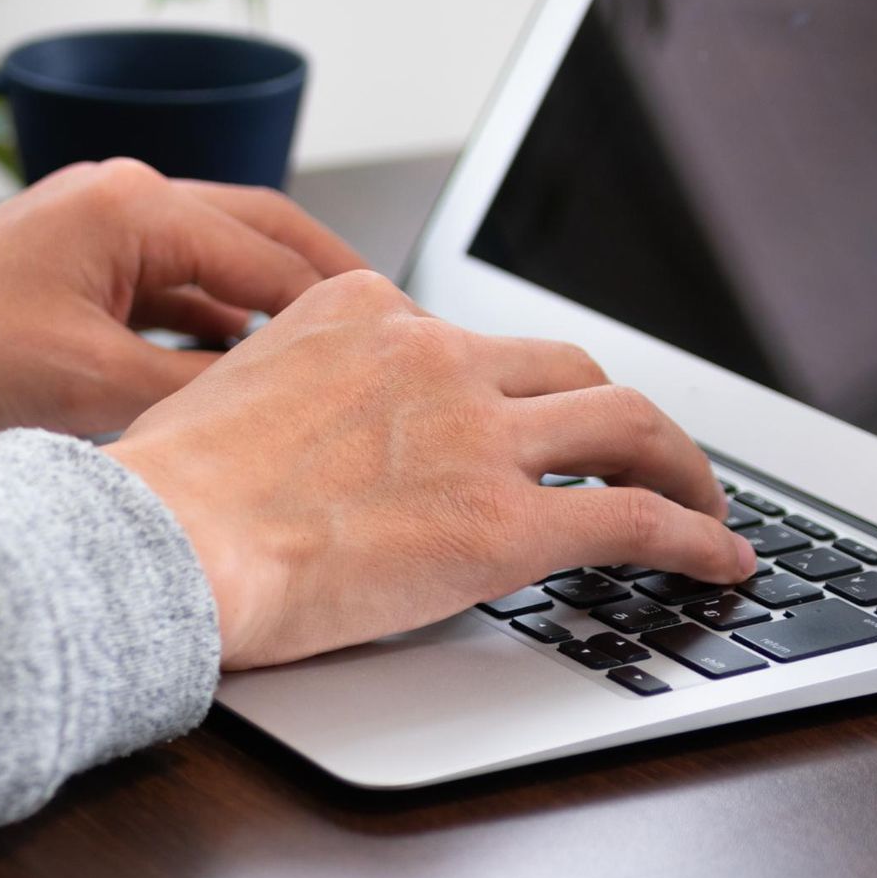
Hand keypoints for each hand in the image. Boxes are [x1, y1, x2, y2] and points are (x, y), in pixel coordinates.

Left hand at [0, 158, 366, 446]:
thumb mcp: (88, 389)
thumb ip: (192, 397)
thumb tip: (271, 416)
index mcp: (136, 206)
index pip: (274, 253)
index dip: (342, 305)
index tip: (398, 342)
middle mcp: (121, 202)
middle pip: (257, 238)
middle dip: (322, 287)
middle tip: (386, 335)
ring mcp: (93, 236)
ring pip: (211, 269)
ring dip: (263, 313)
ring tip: (323, 364)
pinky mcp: (68, 275)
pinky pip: (165, 295)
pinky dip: (205, 332)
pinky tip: (233, 378)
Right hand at [106, 271, 755, 669]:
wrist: (155, 542)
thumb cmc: (164, 493)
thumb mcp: (227, 395)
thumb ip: (295, 392)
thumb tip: (313, 440)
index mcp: (358, 313)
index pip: (469, 338)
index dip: (515, 386)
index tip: (530, 418)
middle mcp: (429, 354)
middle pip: (566, 366)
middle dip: (614, 414)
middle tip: (635, 455)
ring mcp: (473, 433)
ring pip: (625, 422)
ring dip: (679, 464)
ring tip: (703, 507)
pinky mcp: (503, 522)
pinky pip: (632, 517)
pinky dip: (694, 538)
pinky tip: (720, 564)